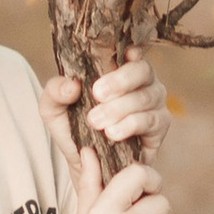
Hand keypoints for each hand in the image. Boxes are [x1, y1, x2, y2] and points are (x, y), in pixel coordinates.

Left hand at [41, 52, 166, 160]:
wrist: (87, 165)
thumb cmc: (74, 128)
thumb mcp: (54, 109)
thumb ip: (55, 92)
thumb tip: (71, 84)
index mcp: (118, 68)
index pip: (131, 50)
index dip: (131, 49)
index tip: (123, 54)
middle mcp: (141, 81)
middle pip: (142, 70)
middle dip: (120, 81)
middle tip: (97, 95)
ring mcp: (154, 102)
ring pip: (145, 97)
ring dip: (120, 108)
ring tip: (96, 122)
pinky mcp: (159, 126)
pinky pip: (151, 120)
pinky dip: (131, 125)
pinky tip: (113, 133)